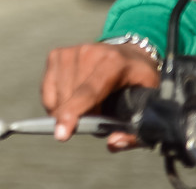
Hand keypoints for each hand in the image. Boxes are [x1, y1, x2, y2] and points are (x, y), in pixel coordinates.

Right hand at [42, 42, 159, 149]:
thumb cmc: (138, 82)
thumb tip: (112, 143)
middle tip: (93, 121)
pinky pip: (46, 88)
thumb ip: (135, 131)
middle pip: (70, 96)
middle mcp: (89, 52)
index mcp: (114, 63)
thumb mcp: (149, 105)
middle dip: (75, 118)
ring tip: (85, 110)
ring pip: (56, 94)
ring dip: (65, 111)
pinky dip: (54, 103)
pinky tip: (68, 104)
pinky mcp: (57, 54)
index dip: (74, 112)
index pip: (89, 91)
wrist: (129, 53)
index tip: (62, 133)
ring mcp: (70, 52)